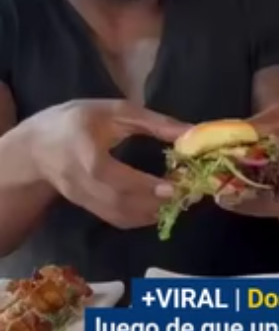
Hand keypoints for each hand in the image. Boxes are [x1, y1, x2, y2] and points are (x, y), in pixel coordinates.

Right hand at [29, 99, 188, 228]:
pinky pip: (118, 220)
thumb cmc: (76, 121)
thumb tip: (192, 132)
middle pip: (118, 202)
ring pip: (120, 215)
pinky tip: (160, 206)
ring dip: (152, 213)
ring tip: (177, 200)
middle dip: (154, 202)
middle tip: (183, 194)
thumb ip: (154, 122)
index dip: (142, 185)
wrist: (34, 148)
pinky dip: (142, 218)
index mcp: (85, 154)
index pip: (111, 176)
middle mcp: (81, 182)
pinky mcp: (89, 209)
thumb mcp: (113, 111)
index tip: (171, 186)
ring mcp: (84, 200)